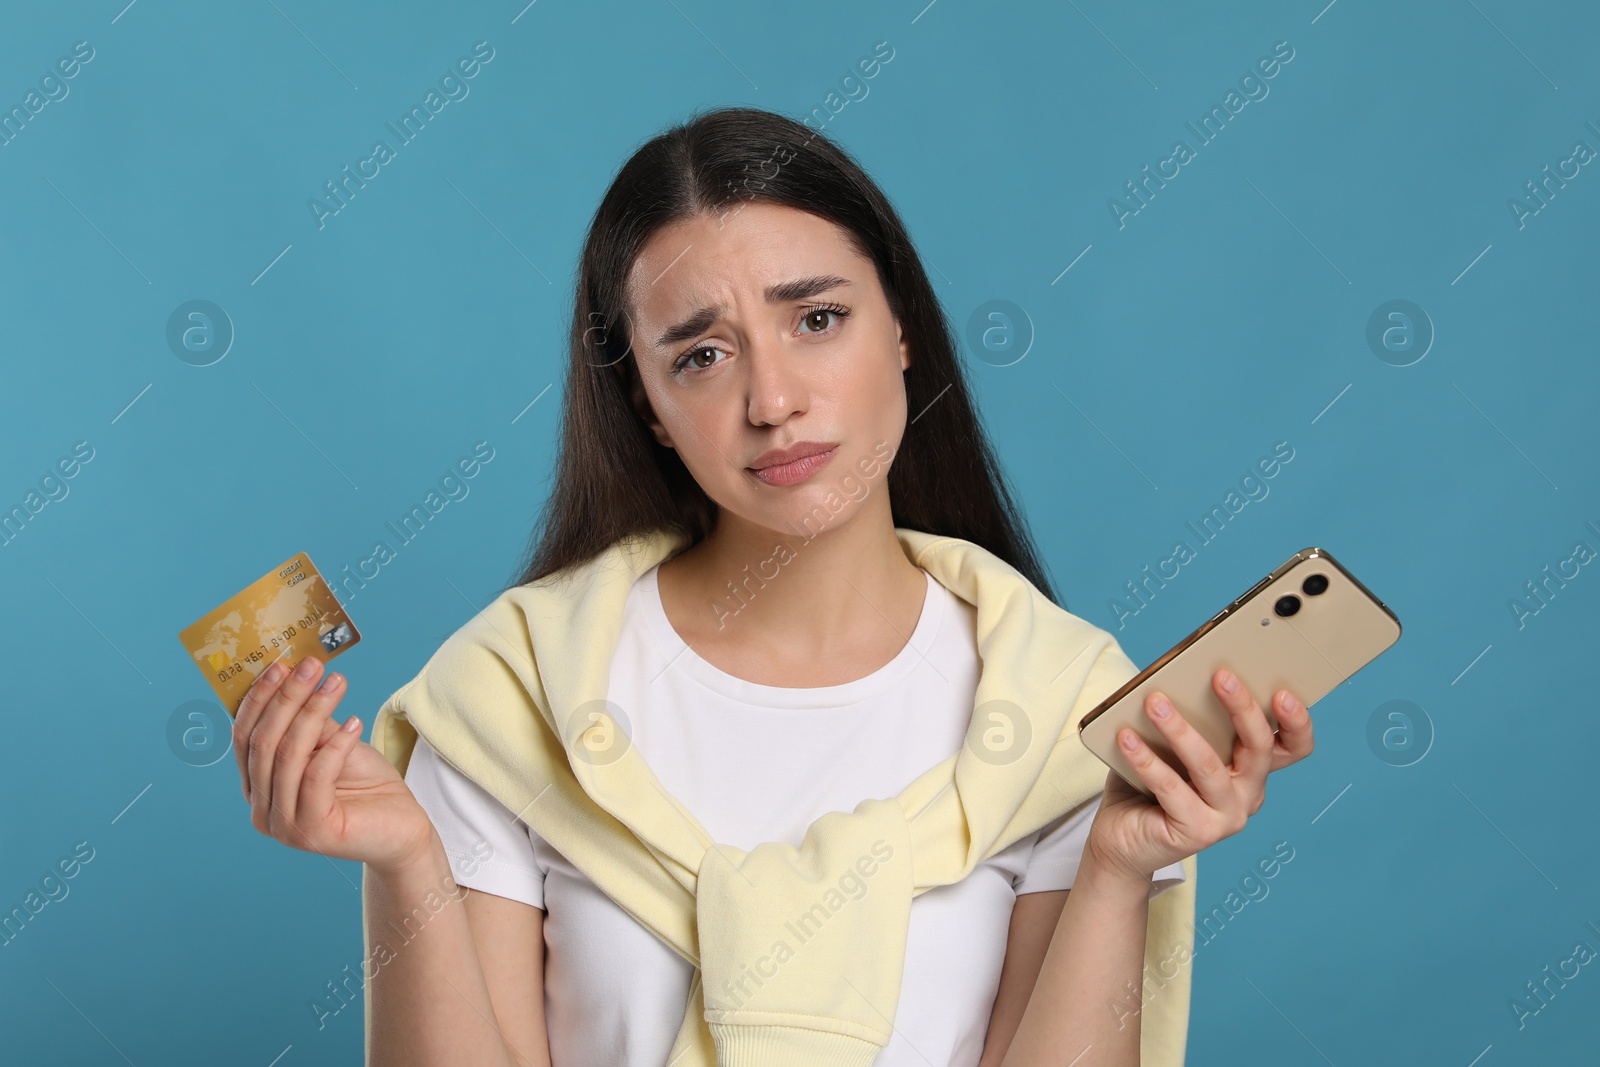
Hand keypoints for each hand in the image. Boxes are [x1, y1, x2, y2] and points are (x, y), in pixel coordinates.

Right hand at [233, 654, 437, 872]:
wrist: (400, 827)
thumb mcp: (331, 744)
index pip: (244, 737)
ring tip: (337, 683)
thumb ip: (308, 722)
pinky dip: (336, 744)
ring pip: (289, 756)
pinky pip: (317, 776)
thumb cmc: (364, 784)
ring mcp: (284, 826)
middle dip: (287, 698)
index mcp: (256, 787)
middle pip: (264, 743)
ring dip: (314, 712)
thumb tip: (294, 677)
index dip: (259, 699)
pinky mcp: (313, 833)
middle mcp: (262, 810)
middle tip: (311, 666)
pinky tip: (355, 722)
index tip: (280, 664)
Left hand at [1086, 667, 1314, 883]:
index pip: (1293, 748)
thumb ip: (1188, 721)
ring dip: (1180, 730)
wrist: (1123, 840)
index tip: (1282, 692)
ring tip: (1155, 702)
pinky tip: (1127, 738)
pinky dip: (1146, 760)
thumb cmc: (1147, 784)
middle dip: (1242, 708)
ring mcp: (1226, 818)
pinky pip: (1171, 788)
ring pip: (1209, 766)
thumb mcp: (1173, 748)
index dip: (1297, 723)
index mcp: (1251, 770)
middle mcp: (1248, 795)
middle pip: (1259, 749)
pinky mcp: (1197, 833)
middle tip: (1220, 676)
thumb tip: (1175, 679)